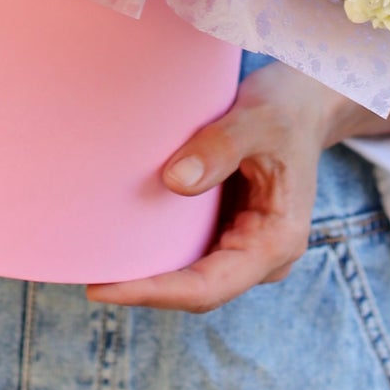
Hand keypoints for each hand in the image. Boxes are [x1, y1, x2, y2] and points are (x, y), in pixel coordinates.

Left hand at [86, 44, 389, 312]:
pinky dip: (156, 251)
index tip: (103, 288)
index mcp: (277, 240)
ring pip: (190, 275)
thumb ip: (220, 147)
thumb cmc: (285, 106)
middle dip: (142, 289)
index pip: (208, 286)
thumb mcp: (258, 118)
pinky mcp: (228, 227)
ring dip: (146, 273)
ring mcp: (244, 244)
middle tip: (82, 276)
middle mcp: (261, 254)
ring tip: (91, 262)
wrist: (307, 98)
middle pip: (195, 290)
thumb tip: (174, 181)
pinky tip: (118, 240)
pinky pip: (189, 251)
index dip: (154, 292)